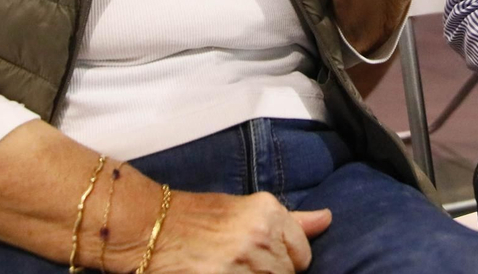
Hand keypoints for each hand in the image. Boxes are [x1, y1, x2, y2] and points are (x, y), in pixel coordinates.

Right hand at [146, 191, 330, 272]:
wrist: (151, 228)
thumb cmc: (196, 218)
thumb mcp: (245, 210)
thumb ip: (289, 221)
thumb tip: (326, 219)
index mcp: (268, 212)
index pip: (302, 255)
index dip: (284, 261)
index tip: (261, 258)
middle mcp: (260, 236)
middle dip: (270, 273)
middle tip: (240, 264)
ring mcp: (243, 263)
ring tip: (230, 268)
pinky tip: (224, 273)